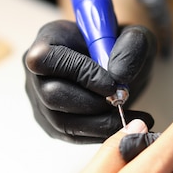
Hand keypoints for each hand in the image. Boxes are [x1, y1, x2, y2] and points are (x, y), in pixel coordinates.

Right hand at [23, 20, 155, 142]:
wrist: (119, 66)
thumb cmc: (121, 46)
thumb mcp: (135, 36)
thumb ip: (131, 47)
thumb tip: (118, 77)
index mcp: (49, 39)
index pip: (45, 59)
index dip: (78, 72)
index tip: (112, 83)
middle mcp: (38, 72)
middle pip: (51, 95)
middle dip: (93, 102)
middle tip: (123, 100)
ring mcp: (41, 101)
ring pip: (61, 122)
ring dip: (100, 122)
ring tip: (133, 117)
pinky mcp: (52, 124)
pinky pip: (72, 136)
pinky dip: (101, 134)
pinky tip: (124, 126)